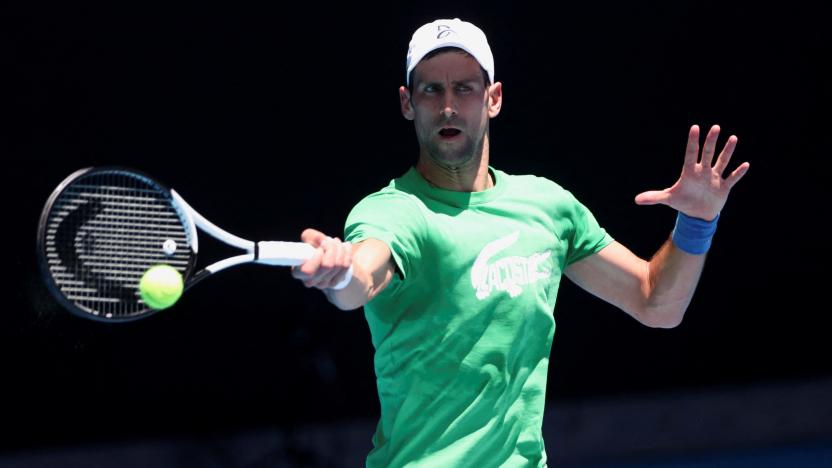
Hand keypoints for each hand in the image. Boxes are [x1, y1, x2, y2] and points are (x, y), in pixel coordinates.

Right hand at [291, 228, 352, 289]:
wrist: (325, 258)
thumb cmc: (313, 248)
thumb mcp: (309, 239)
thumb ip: (311, 236)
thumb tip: (320, 239)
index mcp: (298, 272)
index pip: (308, 270)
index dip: (317, 258)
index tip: (320, 249)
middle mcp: (310, 281)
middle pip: (328, 265)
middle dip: (332, 248)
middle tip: (329, 240)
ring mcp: (323, 284)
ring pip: (338, 264)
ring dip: (339, 248)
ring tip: (336, 241)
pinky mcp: (335, 282)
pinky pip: (346, 266)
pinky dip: (347, 252)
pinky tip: (345, 246)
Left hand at [635, 125, 749, 219]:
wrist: (697, 214)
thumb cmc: (683, 202)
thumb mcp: (668, 199)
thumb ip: (654, 197)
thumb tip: (636, 200)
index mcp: (689, 172)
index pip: (690, 154)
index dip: (692, 142)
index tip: (695, 127)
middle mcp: (703, 172)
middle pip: (707, 153)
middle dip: (711, 142)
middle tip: (715, 127)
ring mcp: (714, 178)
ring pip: (722, 162)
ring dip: (727, 151)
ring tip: (733, 138)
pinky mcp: (724, 187)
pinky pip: (732, 178)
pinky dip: (738, 173)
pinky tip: (745, 164)